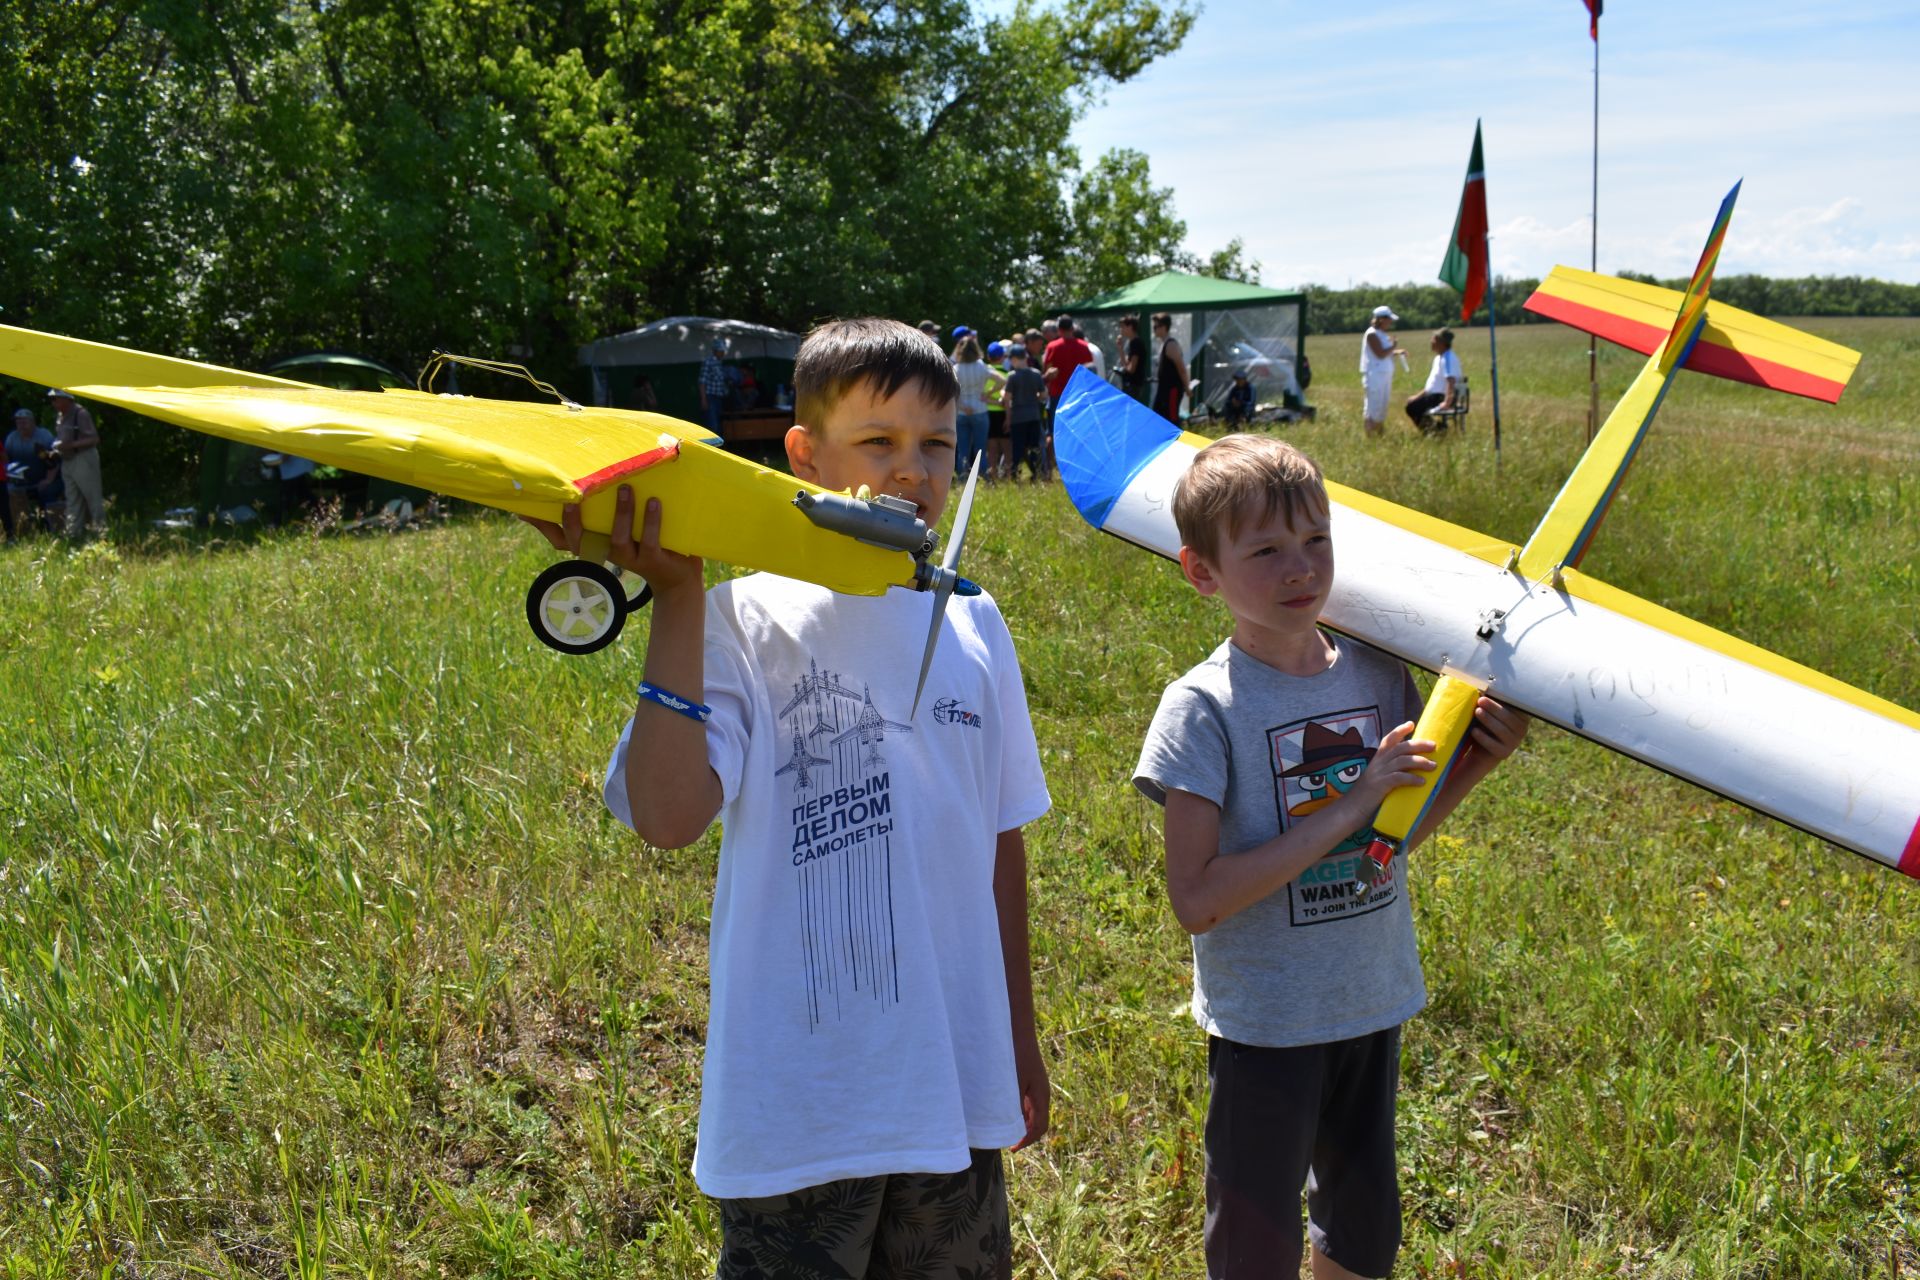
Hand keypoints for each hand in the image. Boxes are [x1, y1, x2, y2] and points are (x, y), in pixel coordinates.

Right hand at [519, 486, 702, 595]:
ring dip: (620, 513)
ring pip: (617, 538)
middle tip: (571, 500)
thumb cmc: (643, 537)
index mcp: (593, 542)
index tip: (524, 509)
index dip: (541, 525)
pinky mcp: (652, 560)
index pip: (560, 537)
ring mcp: (628, 558)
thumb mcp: (619, 522)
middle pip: (579, 542)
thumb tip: (585, 475)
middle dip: (572, 522)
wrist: (676, 571)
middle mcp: (605, 552)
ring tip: (625, 488)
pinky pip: (649, 541)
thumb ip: (603, 506)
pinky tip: (653, 502)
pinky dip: (650, 521)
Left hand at [1008, 1035, 1049, 1151]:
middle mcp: (1042, 1094)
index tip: (1013, 1148)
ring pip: (1032, 1114)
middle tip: (1008, 1143)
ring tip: (1005, 1131)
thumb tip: (1013, 1126)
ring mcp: (1036, 1087)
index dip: (1027, 1140)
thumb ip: (1014, 1105)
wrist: (1018, 1030)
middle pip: (1037, 1123)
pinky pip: (1027, 1103)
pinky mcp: (1030, 1081)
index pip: (1039, 1128)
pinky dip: (1019, 1113)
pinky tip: (1006, 1113)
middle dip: (1025, 1135)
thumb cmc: (1015, 1054)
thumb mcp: (1013, 1083)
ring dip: (1022, 1124)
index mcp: (1041, 1096)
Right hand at [1353, 721, 1434, 807]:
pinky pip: (1399, 778)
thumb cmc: (1364, 799)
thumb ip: (1387, 774)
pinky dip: (1412, 778)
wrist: (1348, 811)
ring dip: (1420, 761)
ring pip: (1402, 760)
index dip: (1399, 731)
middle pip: (1400, 747)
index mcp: (1376, 761)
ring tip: (1434, 766)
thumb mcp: (1375, 781)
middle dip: (1418, 744)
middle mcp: (1377, 764)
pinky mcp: (1380, 785)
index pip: (1388, 740)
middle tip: (1434, 746)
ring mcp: (1378, 773)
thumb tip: (1406, 774)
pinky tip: (1422, 782)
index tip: (1411, 723)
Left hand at [1466, 696, 1528, 762]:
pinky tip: (1474, 730)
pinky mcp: (1504, 753)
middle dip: (1494, 708)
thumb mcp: (1490, 712)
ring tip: (1477, 711)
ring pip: (1502, 730)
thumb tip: (1482, 686)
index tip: (1490, 692)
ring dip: (1488, 720)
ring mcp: (1514, 742)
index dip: (1503, 700)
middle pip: (1508, 717)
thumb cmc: (1486, 724)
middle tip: (1481, 700)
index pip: (1515, 707)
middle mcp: (1522, 729)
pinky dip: (1483, 737)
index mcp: (1521, 717)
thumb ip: (1490, 700)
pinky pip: (1494, 745)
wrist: (1481, 751)